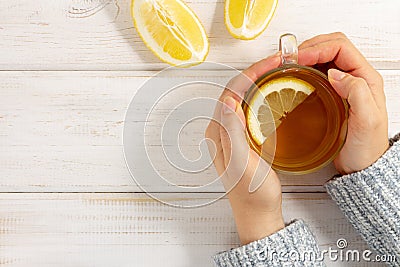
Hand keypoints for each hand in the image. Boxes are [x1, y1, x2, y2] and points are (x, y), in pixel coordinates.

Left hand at [205, 54, 283, 244]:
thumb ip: (233, 132)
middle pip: (236, 91)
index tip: (272, 63)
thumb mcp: (244, 163)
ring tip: (278, 71)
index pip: (231, 92)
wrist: (258, 214)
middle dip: (255, 73)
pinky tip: (274, 93)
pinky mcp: (242, 138)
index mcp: (217, 132)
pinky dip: (261, 96)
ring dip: (258, 82)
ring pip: (243, 98)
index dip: (251, 74)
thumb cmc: (252, 193)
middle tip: (279, 62)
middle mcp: (220, 130)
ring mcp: (231, 134)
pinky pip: (249, 109)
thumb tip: (227, 100)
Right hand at [298, 32, 388, 173]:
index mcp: (365, 78)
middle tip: (289, 59)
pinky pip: (316, 73)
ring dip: (305, 56)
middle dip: (310, 47)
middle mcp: (355, 77)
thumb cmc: (367, 146)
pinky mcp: (331, 94)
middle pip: (332, 46)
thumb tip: (334, 73)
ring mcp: (342, 85)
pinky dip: (303, 70)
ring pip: (323, 58)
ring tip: (288, 65)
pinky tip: (293, 78)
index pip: (341, 48)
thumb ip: (356, 92)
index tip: (298, 58)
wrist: (362, 166)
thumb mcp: (367, 120)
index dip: (318, 48)